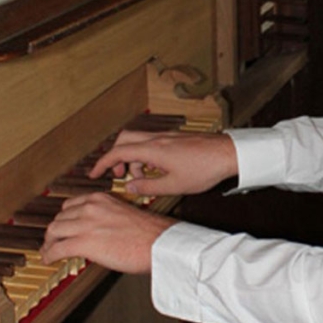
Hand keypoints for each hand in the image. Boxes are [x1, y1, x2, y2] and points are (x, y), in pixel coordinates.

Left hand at [40, 192, 173, 271]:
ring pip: (54, 232)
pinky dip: (49, 255)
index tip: (63, 226)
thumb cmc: (149, 233)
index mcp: (101, 199)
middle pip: (59, 218)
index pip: (71, 205)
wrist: (158, 243)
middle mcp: (91, 208)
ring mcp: (86, 224)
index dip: (64, 219)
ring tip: (49, 251)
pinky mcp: (84, 243)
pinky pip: (57, 249)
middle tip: (53, 241)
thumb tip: (97, 232)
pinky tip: (49, 259)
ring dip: (49, 243)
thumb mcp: (124, 214)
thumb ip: (106, 218)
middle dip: (54, 232)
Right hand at [90, 130, 237, 196]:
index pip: (118, 152)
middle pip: (125, 140)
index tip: (94, 173)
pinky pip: (152, 142)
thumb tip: (129, 186)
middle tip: (119, 175)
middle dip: (116, 157)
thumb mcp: (173, 186)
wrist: (229, 154)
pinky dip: (146, 154)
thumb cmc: (204, 169)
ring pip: (139, 141)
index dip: (103, 163)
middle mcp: (157, 138)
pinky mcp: (176, 138)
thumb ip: (147, 187)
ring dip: (133, 157)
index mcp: (153, 149)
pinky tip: (156, 170)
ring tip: (141, 177)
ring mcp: (167, 136)